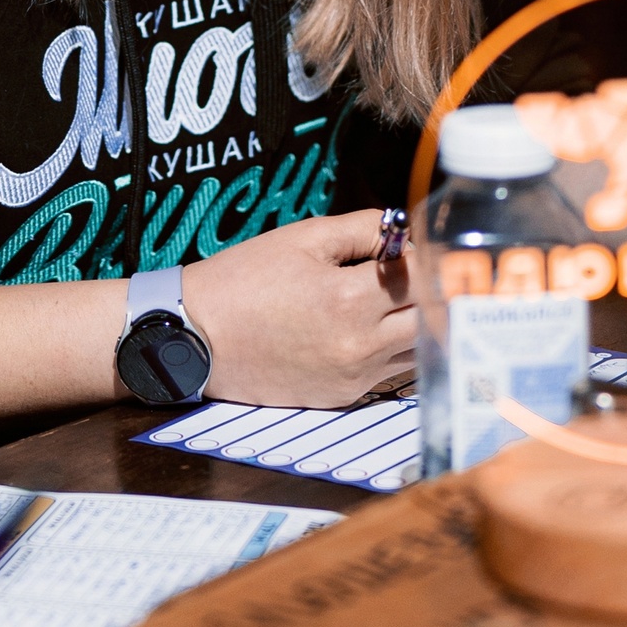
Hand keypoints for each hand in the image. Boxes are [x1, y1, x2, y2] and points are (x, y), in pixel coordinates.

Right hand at [181, 210, 411, 406]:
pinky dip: (392, 349)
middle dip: (428, 291)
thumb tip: (405, 233)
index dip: (421, 257)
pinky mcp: (343, 396)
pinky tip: (370, 329)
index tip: (408, 248)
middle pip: (428, 318)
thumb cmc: (244, 280)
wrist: (197, 337)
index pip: (420, 277)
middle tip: (411, 274)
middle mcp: (359, 346)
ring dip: (416, 323)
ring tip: (393, 301)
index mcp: (348, 300)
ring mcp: (353, 377)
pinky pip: (389, 372)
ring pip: (417, 351)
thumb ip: (364, 230)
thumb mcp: (303, 237)